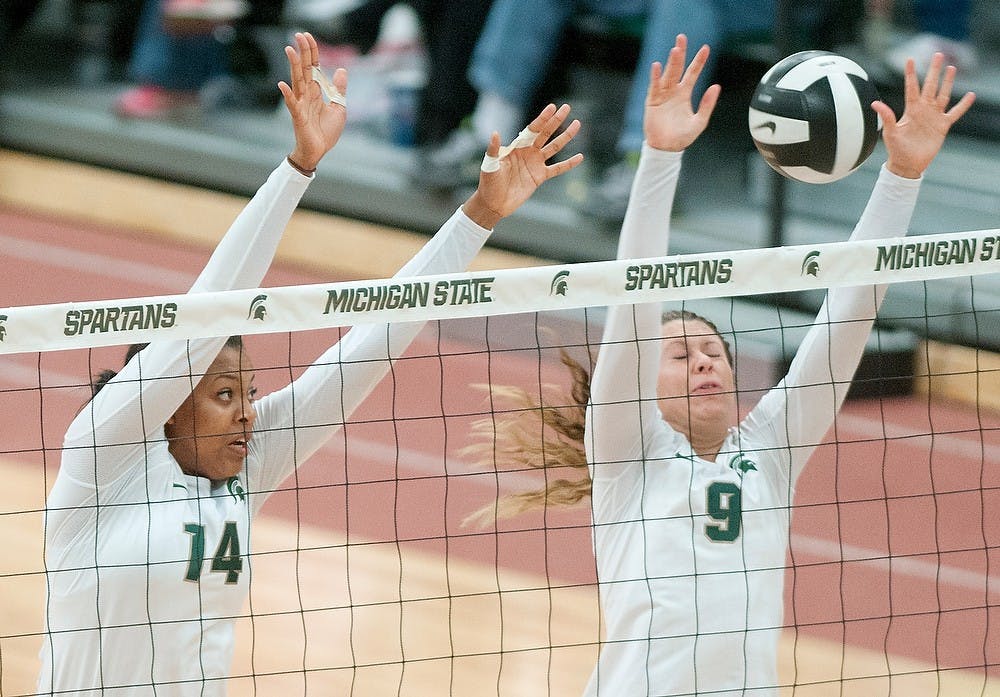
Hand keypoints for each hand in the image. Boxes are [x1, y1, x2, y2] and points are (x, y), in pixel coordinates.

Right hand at [278, 32, 347, 171]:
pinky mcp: (298, 117)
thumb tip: (342, 69)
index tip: (308, 36)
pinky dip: (287, 95)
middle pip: (304, 70)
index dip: (312, 52)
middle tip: (298, 35)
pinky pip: (292, 104)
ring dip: (293, 66)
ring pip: (297, 82)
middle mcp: (307, 95)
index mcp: (316, 91)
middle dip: (302, 52)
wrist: (319, 151)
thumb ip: (339, 89)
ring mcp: (301, 104)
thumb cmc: (325, 131)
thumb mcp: (339, 108)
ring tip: (289, 50)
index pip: (314, 67)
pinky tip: (282, 84)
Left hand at [462, 103, 583, 228]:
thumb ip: (494, 149)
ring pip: (554, 147)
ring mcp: (535, 164)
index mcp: (517, 146)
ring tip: (577, 124)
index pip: (532, 129)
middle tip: (566, 107)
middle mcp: (528, 152)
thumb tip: (495, 133)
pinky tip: (580, 157)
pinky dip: (569, 164)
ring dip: (565, 136)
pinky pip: (557, 169)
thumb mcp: (490, 165)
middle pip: (545, 133)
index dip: (542, 119)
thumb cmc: (489, 183)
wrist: (494, 203)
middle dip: (556, 121)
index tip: (552, 107)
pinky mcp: (540, 177)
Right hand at [643, 34, 719, 151]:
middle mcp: (673, 91)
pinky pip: (654, 87)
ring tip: (675, 50)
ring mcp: (662, 95)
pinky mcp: (652, 102)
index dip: (699, 61)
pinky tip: (657, 67)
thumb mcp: (700, 121)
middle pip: (677, 68)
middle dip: (680, 53)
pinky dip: (656, 77)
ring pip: (667, 75)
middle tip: (682, 38)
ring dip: (671, 62)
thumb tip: (716, 87)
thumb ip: (707, 104)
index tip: (706, 48)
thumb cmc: (682, 137)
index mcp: (684, 94)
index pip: (692, 73)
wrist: (666, 148)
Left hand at [874, 52, 974, 178]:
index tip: (910, 59)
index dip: (911, 73)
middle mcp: (923, 109)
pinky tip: (970, 95)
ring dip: (947, 82)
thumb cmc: (896, 149)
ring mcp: (934, 116)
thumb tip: (875, 103)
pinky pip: (955, 113)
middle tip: (938, 55)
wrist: (907, 164)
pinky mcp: (943, 126)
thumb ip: (886, 116)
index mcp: (910, 109)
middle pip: (930, 86)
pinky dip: (963, 105)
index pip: (911, 87)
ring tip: (951, 68)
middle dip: (934, 71)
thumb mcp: (890, 132)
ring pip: (943, 95)